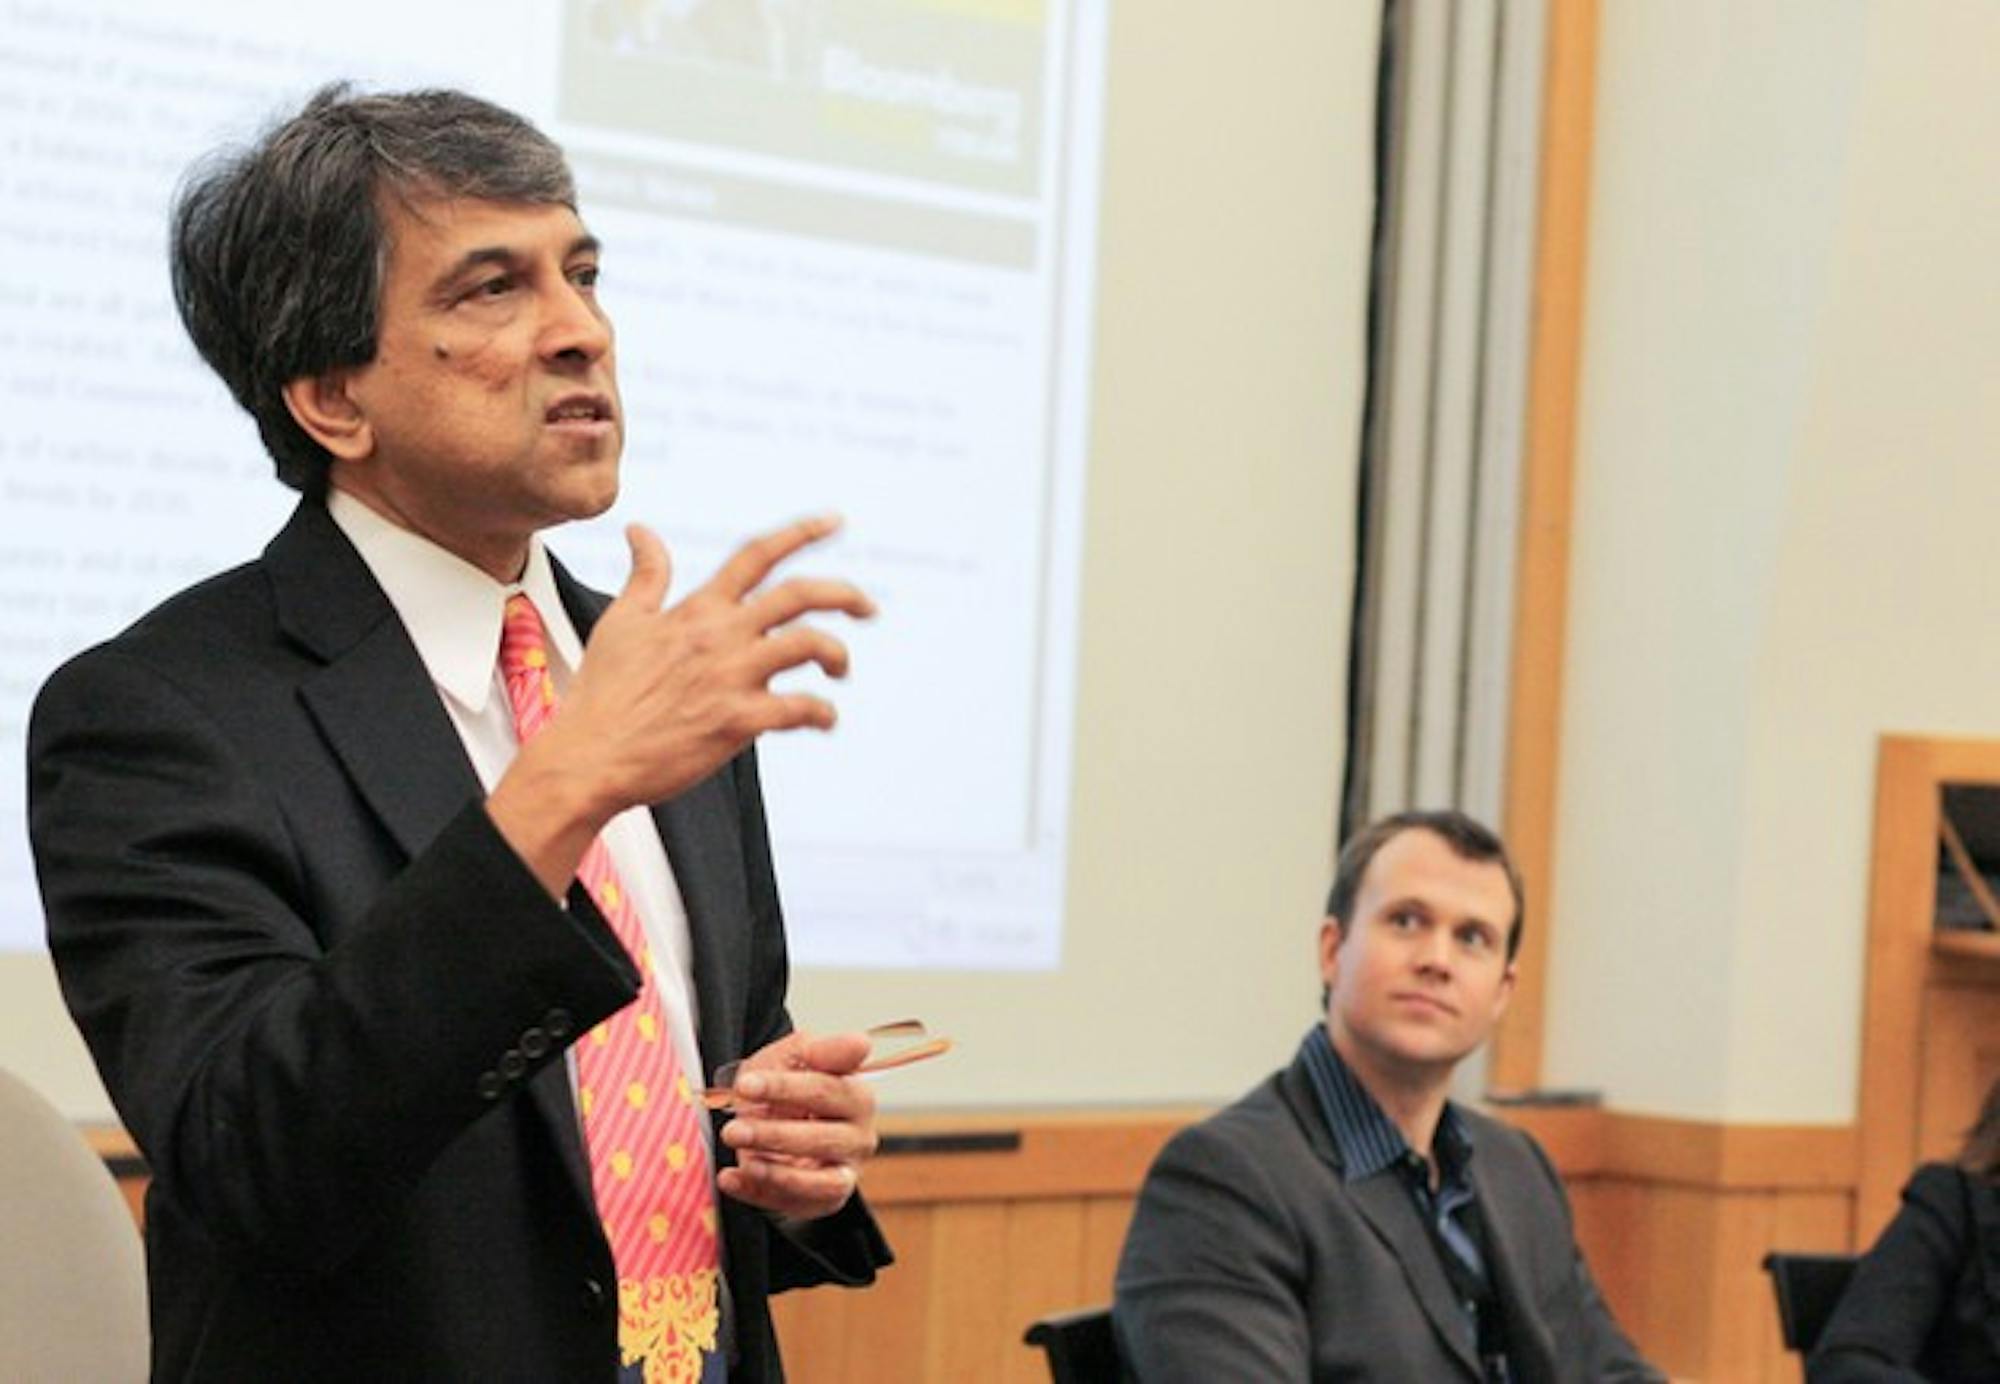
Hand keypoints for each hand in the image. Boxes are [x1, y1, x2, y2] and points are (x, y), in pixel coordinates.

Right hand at [491, 516, 873, 893]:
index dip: (801, 532)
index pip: (757, 555)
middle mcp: (721, 635)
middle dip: (845, 594)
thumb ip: (646, 575)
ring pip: (809, 645)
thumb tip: (641, 530)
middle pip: (799, 595)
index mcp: (697, 609)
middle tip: (869, 606)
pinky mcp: (738, 721)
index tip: (834, 521)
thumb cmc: (602, 692)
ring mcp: (731, 677)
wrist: (589, 756)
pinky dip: (822, 713)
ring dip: (837, 654)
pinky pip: (800, 708)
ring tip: (840, 670)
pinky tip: (824, 719)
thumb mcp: (621, 621)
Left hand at [715, 1030, 877, 1220]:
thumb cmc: (787, 1086)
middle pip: (822, 1137)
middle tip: (731, 1131)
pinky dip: (759, 1193)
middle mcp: (859, 1136)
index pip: (826, 1090)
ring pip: (820, 1180)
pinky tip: (731, 1179)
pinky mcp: (825, 1200)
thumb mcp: (795, 1057)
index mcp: (857, 1095)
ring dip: (776, 1173)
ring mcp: (845, 1172)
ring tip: (743, 1162)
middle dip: (773, 1135)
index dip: (785, 1088)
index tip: (745, 1085)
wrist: (774, 1120)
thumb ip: (825, 1049)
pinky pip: (794, 1203)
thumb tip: (861, 1044)